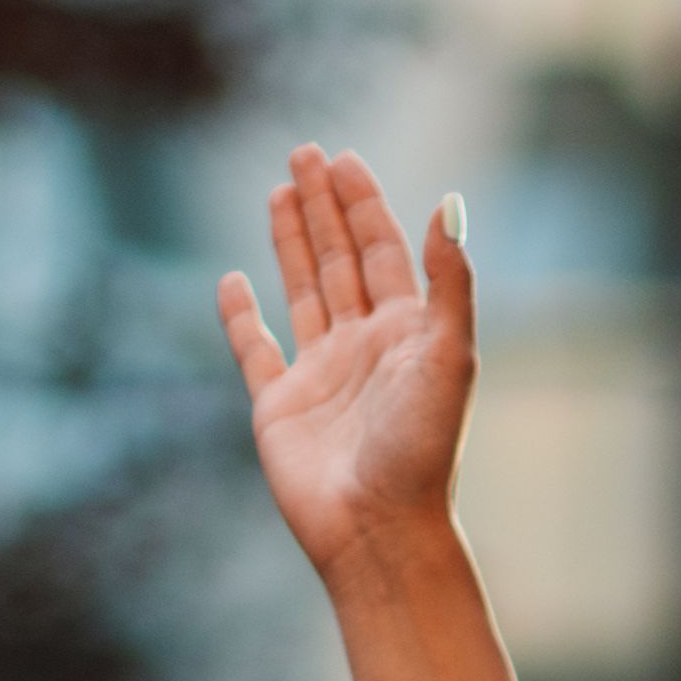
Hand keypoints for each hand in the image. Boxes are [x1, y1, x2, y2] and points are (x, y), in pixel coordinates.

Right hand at [218, 145, 472, 583]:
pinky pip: (255, 350)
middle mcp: (363, 347)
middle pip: (339, 260)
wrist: (379, 528)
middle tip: (305, 153)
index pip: (383, 251)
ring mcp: (319, 376)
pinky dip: (241, 317)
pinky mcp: (278, 407)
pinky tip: (231, 281)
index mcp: (406, 333)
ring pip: (301, 291)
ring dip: (290, 241)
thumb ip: (449, 280)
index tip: (344, 160)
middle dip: (324, 207)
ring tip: (278, 191)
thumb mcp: (448, 355)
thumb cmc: (422, 448)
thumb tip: (449, 202)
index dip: (364, 205)